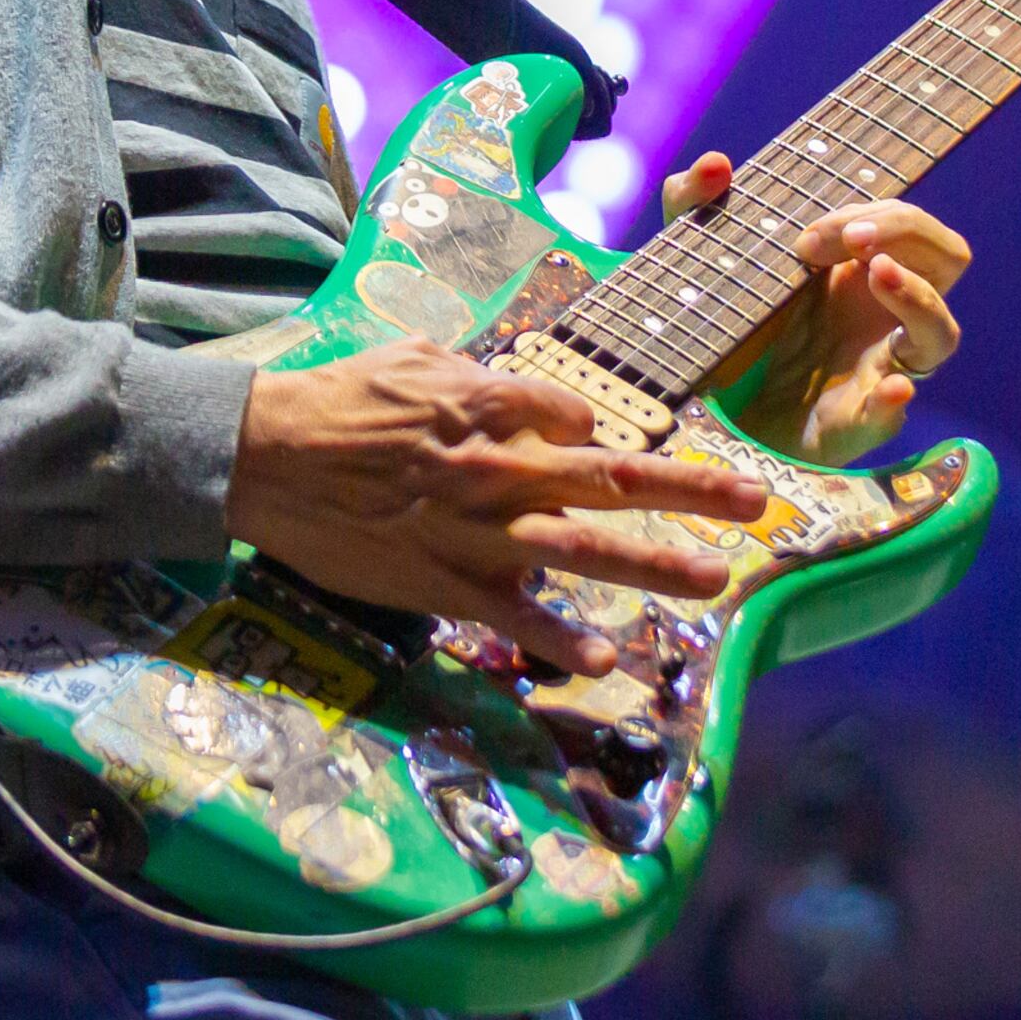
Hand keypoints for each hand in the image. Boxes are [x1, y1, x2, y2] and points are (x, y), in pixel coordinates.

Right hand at [223, 339, 786, 679]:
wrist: (263, 457)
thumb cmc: (332, 402)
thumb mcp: (408, 359)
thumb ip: (472, 373)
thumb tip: (523, 394)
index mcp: (490, 405)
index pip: (577, 417)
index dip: (604, 431)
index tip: (614, 447)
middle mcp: (501, 467)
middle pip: (615, 479)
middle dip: (694, 491)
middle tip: (757, 503)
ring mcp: (478, 530)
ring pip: (586, 549)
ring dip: (657, 566)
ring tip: (716, 579)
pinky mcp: (446, 583)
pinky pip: (515, 618)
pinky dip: (561, 640)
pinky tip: (606, 660)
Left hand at [663, 156, 968, 464]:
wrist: (706, 413)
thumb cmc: (724, 323)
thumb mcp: (697, 256)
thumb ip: (692, 202)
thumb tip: (715, 163)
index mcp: (857, 269)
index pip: (907, 222)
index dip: (879, 211)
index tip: (812, 230)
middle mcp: (881, 313)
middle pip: (946, 258)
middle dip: (904, 233)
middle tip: (850, 240)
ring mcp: (875, 367)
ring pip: (941, 333)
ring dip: (919, 298)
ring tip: (877, 272)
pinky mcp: (852, 424)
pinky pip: (891, 416)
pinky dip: (892, 403)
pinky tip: (891, 390)